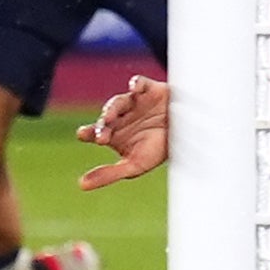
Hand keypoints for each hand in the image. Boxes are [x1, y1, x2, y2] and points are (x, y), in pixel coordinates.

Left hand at [76, 74, 170, 188]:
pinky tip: (134, 87)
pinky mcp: (149, 90)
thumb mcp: (134, 166)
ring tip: (112, 116)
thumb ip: (108, 174)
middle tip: (102, 135)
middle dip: (103, 123)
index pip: (95, 131)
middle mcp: (121, 116)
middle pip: (107, 116)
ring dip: (114, 107)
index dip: (89, 132)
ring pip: (119, 100)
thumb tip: (82, 185)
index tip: (83, 134)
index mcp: (114, 133)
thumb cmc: (158, 150)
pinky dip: (137, 83)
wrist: (187, 136)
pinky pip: (140, 83)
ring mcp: (134, 102)